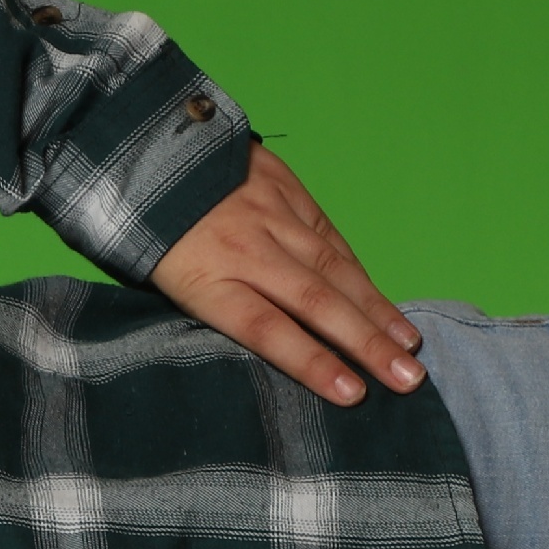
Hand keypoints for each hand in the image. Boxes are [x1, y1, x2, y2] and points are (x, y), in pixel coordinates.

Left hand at [149, 147, 423, 406]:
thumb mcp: (166, 283)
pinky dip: (357, 271)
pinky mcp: (283, 186)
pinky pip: (327, 235)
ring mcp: (267, 213)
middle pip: (313, 302)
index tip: (353, 394)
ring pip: (332, 267)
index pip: (266, 329)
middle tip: (409, 378)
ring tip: (408, 344)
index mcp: (205, 280)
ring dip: (375, 309)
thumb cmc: (152, 238)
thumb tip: (276, 350)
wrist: (139, 154)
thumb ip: (220, 310)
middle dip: (366, 343)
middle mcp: (244, 247)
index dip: (311, 363)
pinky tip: (379, 300)